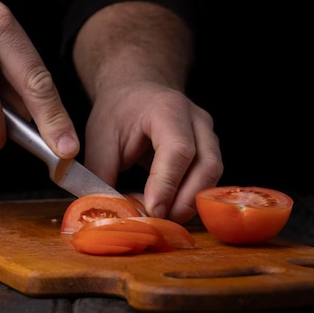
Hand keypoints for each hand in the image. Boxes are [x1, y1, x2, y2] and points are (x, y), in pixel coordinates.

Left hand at [84, 82, 222, 223]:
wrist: (136, 90)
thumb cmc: (118, 112)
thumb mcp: (100, 139)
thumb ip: (103, 175)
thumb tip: (109, 212)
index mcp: (167, 110)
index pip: (178, 150)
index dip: (167, 184)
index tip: (152, 211)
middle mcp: (197, 121)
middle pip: (206, 166)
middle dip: (184, 201)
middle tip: (157, 222)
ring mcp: (209, 135)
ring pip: (212, 177)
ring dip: (189, 204)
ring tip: (160, 217)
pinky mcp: (210, 151)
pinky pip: (208, 181)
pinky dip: (190, 199)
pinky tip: (167, 208)